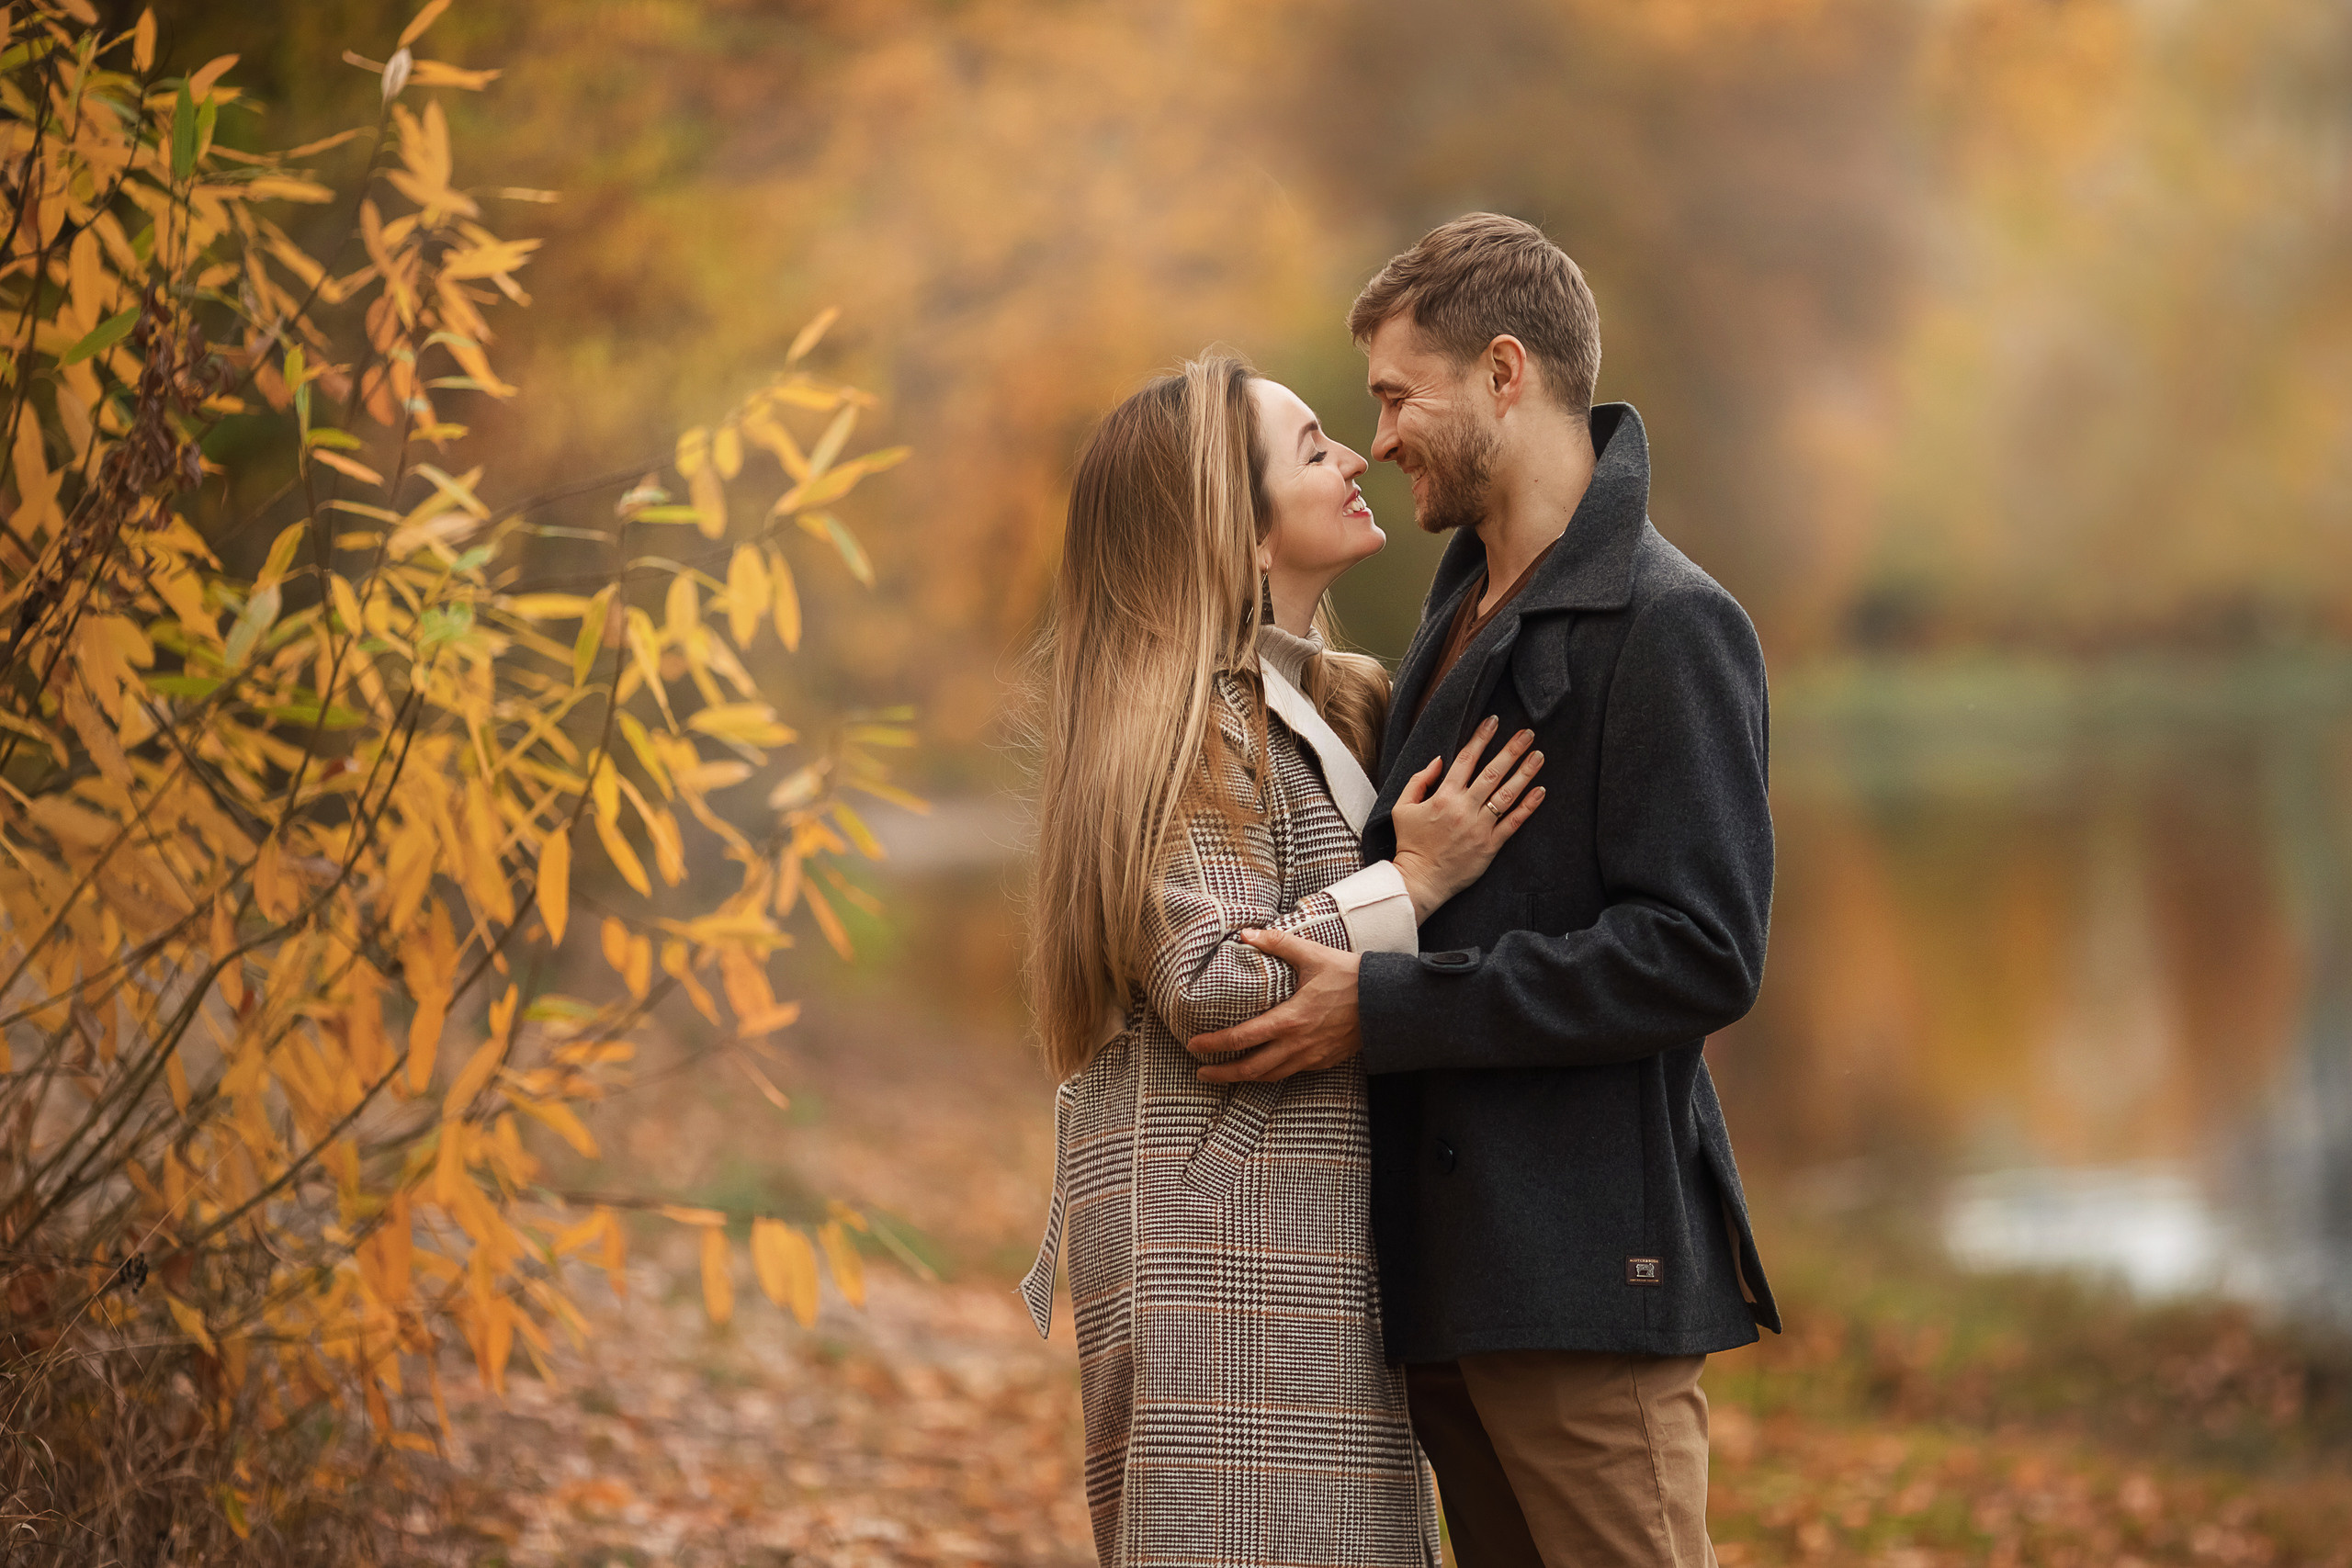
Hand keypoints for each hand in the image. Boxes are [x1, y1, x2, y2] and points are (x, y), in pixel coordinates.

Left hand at [1184, 926, 1360, 1082]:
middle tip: (1201, 1071)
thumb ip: (1277, 943)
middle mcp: (1297, 1045)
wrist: (1389, 1003)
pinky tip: (1263, 1067)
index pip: (1242, 1038)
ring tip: (1226, 1075)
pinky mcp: (1324, 1062)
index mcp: (1290, 1020)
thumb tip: (1245, 934)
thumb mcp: (1313, 955)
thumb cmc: (1350, 977)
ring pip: (1271, 1076)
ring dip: (1245, 1077)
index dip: (1214, 1044)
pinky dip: (1271, 1074)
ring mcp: (1311, 1057)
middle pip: (1251, 1068)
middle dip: (1223, 1072)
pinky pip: (1291, 1073)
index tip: (1194, 1045)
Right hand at [1390, 716, 1545, 919]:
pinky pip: (1513, 822)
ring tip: (1539, 755)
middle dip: (1511, 750)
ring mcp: (1479, 826)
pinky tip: (1540, 791)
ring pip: (1506, 794)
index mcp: (1443, 796)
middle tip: (1527, 733)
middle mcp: (1464, 808)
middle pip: (1492, 772)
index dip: (1481, 738)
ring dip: (1525, 773)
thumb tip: (1438, 760)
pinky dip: (1528, 806)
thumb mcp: (1402, 808)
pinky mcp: (1490, 845)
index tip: (1494, 721)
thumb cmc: (1410, 844)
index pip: (1466, 760)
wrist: (1420, 880)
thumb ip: (1418, 781)